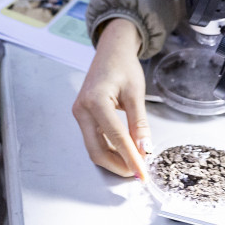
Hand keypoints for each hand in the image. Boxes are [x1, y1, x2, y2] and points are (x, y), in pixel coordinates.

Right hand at [72, 19, 150, 178]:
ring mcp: (79, 114)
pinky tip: (124, 151)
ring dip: (113, 159)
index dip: (130, 158)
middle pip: (96, 150)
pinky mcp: (83, 116)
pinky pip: (94, 140)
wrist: (111, 51)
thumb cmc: (123, 66)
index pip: (115, 138)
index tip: (142, 173)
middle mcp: (82, 110)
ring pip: (94, 148)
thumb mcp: (136, 93)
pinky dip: (109, 149)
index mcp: (95, 101)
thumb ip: (139, 123)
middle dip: (118, 165)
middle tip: (138, 172)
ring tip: (134, 163)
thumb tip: (145, 149)